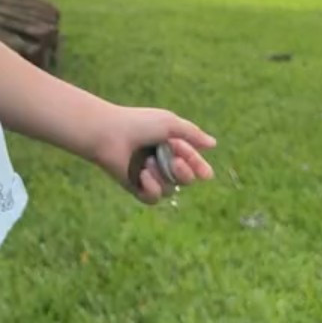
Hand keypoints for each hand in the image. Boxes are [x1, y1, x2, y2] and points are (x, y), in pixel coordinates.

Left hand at [89, 104, 215, 205]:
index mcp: (171, 145)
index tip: (204, 173)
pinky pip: (153, 198)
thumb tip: (213, 143)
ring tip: (147, 163)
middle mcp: (162, 162)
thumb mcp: (169, 124)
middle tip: (175, 162)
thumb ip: (192, 134)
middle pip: (186, 179)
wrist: (109, 134)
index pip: (193, 162)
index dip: (199, 167)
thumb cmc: (138, 124)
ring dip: (162, 177)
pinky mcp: (135, 187)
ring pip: (170, 190)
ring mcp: (149, 176)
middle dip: (184, 173)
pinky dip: (151, 188)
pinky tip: (142, 175)